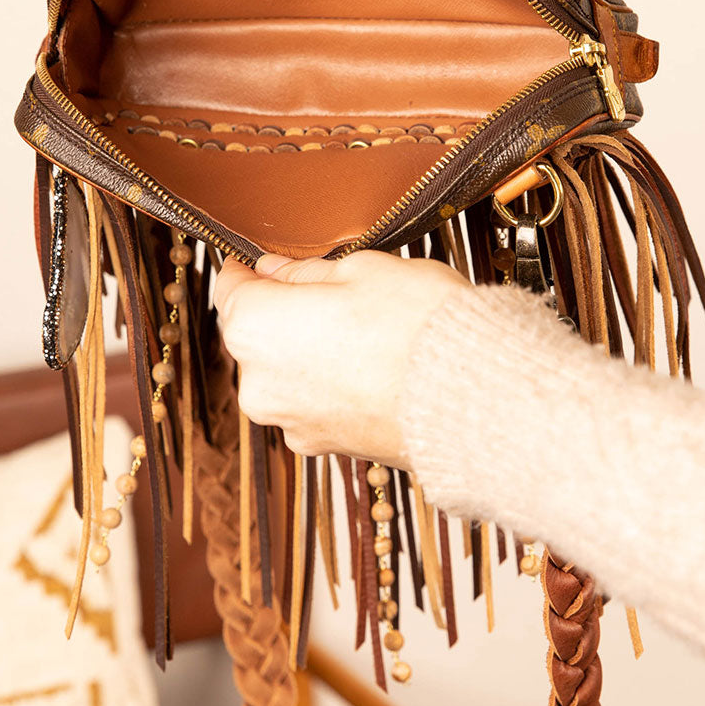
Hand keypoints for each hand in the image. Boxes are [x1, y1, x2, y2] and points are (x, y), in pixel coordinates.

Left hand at [214, 251, 468, 464]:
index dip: (247, 269)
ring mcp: (289, 421)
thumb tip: (275, 271)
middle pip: (253, 333)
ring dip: (307, 350)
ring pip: (283, 370)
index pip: (229, 288)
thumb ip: (305, 271)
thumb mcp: (361, 269)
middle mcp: (258, 382)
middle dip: (282, 311)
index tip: (262, 260)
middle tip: (331, 290)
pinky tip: (371, 366)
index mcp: (255, 328)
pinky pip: (309, 402)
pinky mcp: (321, 445)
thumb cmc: (421, 326)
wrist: (475, 400)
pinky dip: (328, 383)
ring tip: (362, 331)